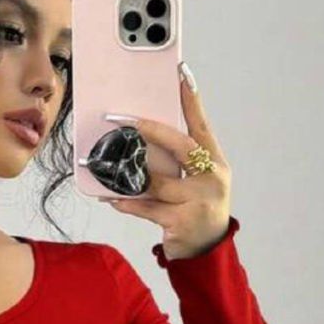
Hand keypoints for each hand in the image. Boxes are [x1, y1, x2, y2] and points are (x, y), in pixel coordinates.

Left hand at [108, 64, 232, 259]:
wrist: (208, 248)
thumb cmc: (196, 207)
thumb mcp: (195, 181)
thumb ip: (177, 163)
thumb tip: (142, 142)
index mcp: (214, 162)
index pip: (201, 125)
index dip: (191, 100)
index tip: (182, 75)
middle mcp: (211, 177)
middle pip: (179, 146)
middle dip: (151, 130)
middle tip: (126, 120)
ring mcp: (198, 200)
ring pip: (157, 181)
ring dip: (130, 175)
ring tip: (108, 167)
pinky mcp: (181, 221)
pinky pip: (146, 207)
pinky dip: (127, 202)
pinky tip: (112, 198)